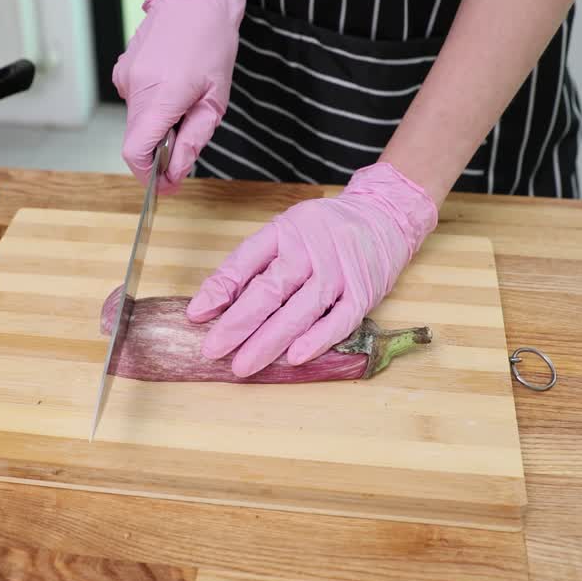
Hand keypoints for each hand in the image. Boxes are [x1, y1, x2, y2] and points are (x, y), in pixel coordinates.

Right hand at [112, 0, 244, 193]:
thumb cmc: (210, 42)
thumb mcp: (215, 99)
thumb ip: (193, 139)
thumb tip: (175, 173)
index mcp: (161, 96)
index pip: (135, 152)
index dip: (148, 176)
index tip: (165, 186)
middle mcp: (135, 88)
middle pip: (137, 140)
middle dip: (160, 151)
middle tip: (188, 142)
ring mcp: (125, 78)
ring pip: (138, 122)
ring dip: (159, 125)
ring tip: (186, 102)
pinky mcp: (123, 72)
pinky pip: (136, 103)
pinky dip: (154, 106)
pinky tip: (173, 86)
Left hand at [185, 163, 439, 376]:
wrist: (385, 215)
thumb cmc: (324, 230)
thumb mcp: (283, 233)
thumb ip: (247, 266)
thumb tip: (208, 305)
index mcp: (286, 232)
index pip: (246, 261)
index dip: (220, 288)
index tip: (196, 315)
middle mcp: (312, 250)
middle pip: (271, 289)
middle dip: (239, 323)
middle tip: (213, 350)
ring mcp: (340, 272)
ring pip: (301, 310)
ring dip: (270, 340)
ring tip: (244, 364)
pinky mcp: (364, 293)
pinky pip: (339, 321)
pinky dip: (317, 340)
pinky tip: (294, 357)